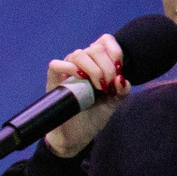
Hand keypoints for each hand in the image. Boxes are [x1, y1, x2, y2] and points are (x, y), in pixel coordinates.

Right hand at [43, 33, 129, 157]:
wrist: (77, 134)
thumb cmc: (94, 116)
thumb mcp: (114, 102)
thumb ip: (122, 90)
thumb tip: (121, 79)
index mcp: (98, 62)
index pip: (105, 41)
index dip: (115, 52)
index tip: (119, 71)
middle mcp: (83, 62)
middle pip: (95, 48)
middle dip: (107, 67)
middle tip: (108, 87)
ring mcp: (67, 69)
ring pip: (79, 54)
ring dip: (93, 69)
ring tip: (97, 87)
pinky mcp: (54, 79)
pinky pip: (56, 64)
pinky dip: (69, 68)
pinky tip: (80, 79)